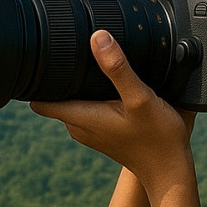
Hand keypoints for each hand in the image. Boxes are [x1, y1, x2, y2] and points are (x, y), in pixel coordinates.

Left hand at [31, 0, 195, 196]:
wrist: (170, 169)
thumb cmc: (157, 137)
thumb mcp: (140, 97)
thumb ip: (118, 68)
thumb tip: (97, 37)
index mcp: (80, 117)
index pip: (38, 101)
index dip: (36, 80)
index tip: (43, 60)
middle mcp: (80, 127)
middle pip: (55, 97)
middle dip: (59, 78)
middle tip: (73, 54)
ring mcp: (90, 132)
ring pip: (72, 102)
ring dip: (77, 86)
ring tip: (91, 66)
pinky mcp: (103, 133)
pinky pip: (87, 110)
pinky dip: (92, 97)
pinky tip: (108, 86)